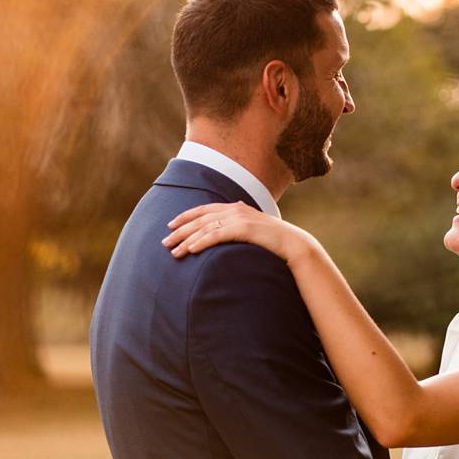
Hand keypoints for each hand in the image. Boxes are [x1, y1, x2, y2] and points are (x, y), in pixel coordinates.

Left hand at [162, 201, 316, 268]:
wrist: (293, 244)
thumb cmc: (273, 241)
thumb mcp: (254, 228)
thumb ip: (240, 224)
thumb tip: (230, 222)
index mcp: (236, 207)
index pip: (205, 209)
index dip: (186, 216)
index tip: (171, 224)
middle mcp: (235, 209)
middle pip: (200, 218)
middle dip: (180, 230)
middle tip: (165, 242)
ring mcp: (239, 218)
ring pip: (205, 228)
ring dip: (186, 240)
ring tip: (173, 251)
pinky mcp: (243, 229)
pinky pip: (216, 235)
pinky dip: (201, 242)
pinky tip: (190, 250)